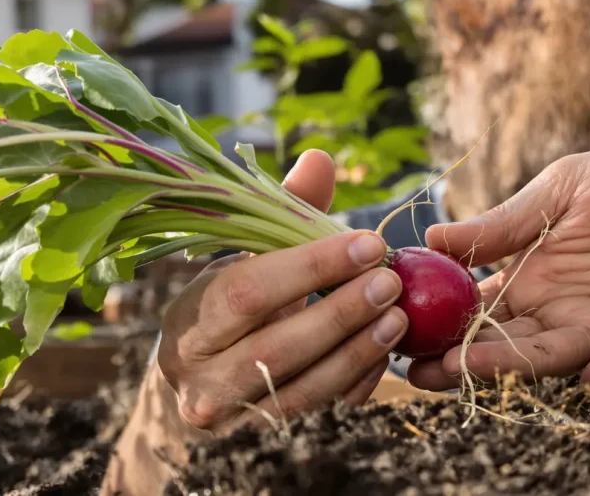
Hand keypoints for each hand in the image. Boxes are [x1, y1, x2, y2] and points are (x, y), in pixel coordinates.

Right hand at [156, 150, 408, 433]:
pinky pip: (315, 408)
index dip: (312, 267)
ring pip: (300, 388)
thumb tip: (321, 158)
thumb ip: (283, 209)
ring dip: (356, 351)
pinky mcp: (259, 432)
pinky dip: (353, 380)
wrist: (193, 376)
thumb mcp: (243, 254)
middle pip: (275, 348)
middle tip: (390, 282)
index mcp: (190, 316)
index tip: (368, 243)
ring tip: (399, 317)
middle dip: (340, 313)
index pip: (247, 292)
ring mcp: (228, 411)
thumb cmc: (226, 300)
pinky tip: (384, 351)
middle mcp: (199, 372)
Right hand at [408, 128, 589, 391]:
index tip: (399, 320)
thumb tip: (431, 236)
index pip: (476, 301)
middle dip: (455, 356)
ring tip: (457, 370)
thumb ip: (506, 220)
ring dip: (501, 367)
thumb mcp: (568, 185)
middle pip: (499, 339)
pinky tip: (565, 372)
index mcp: (537, 265)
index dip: (439, 315)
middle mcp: (562, 303)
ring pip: (542, 357)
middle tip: (413, 367)